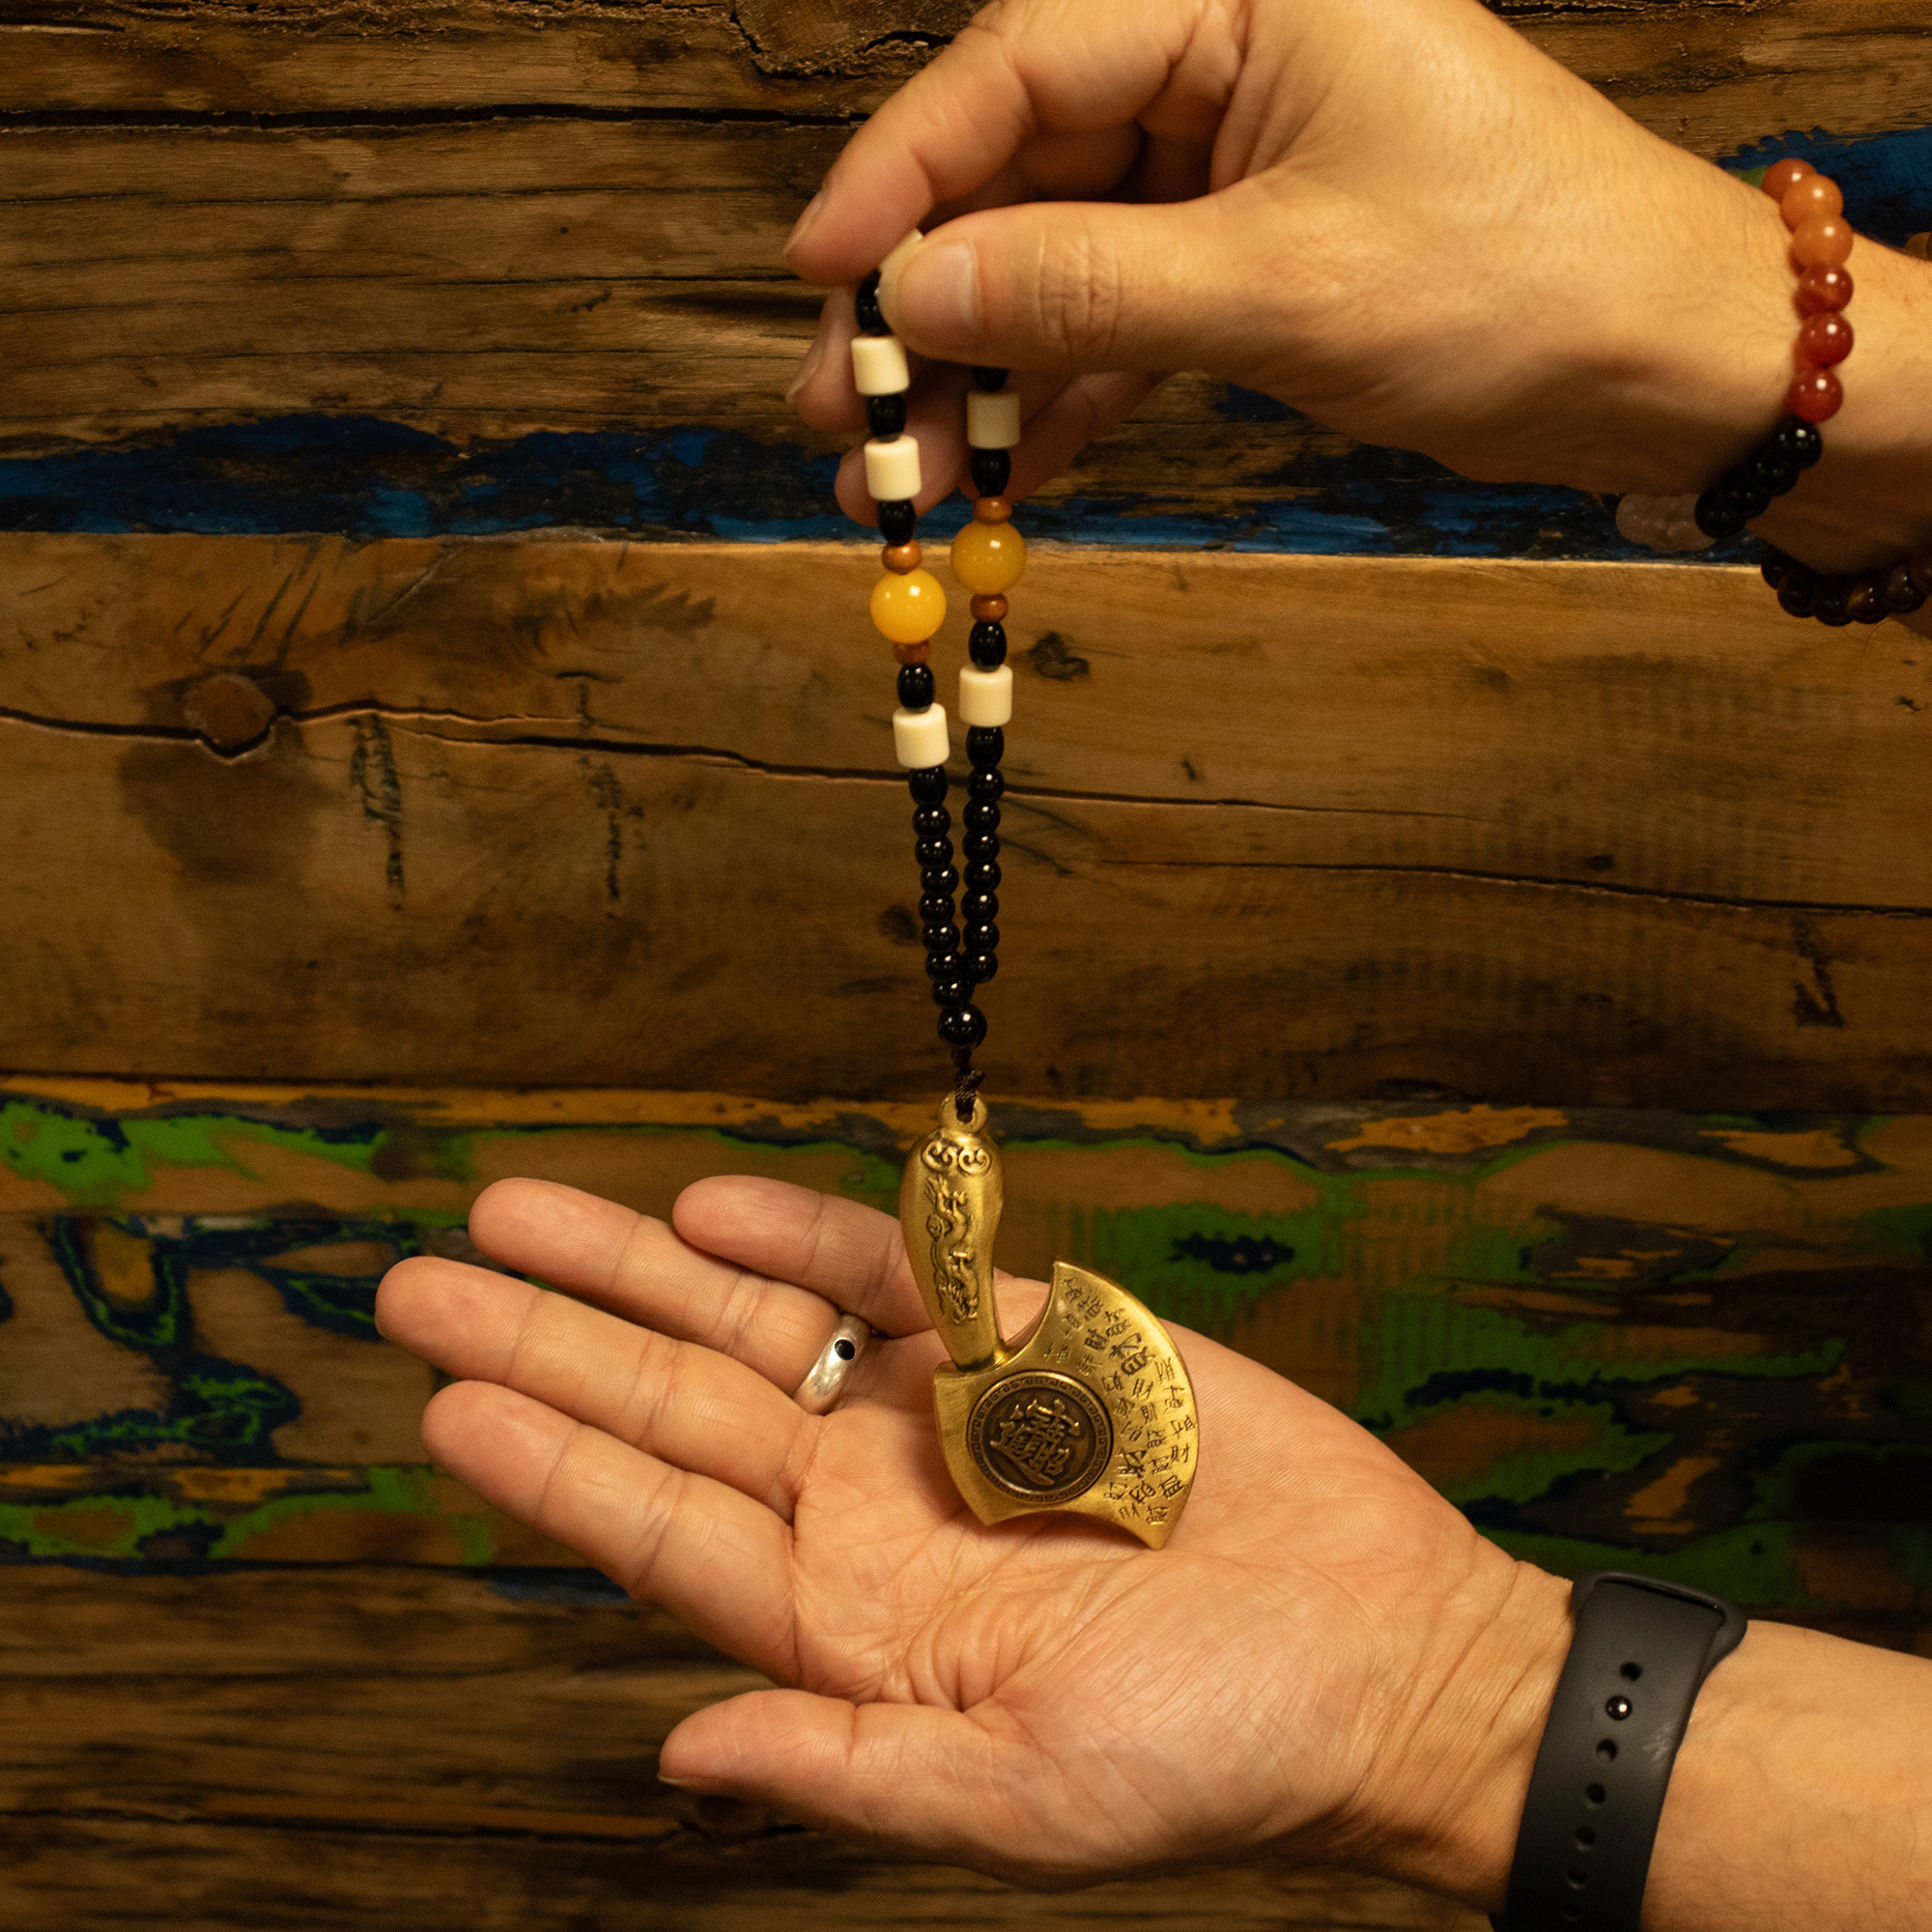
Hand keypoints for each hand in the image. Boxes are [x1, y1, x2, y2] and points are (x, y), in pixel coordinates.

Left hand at [375, 1173, 1563, 1896]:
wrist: (1382, 1650)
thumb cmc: (1219, 1751)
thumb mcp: (1026, 1797)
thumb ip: (846, 1764)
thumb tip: (677, 1747)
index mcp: (850, 1623)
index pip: (659, 1533)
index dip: (550, 1467)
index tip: (443, 1405)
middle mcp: (869, 1508)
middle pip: (671, 1406)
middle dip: (549, 1338)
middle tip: (420, 1280)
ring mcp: (941, 1416)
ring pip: (753, 1324)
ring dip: (638, 1267)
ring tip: (518, 1213)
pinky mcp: (1028, 1341)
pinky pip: (891, 1273)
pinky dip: (801, 1236)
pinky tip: (710, 1207)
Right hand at [784, 0, 1931, 573]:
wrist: (1670, 368)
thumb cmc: (1519, 280)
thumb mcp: (1281, 283)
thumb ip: (1081, 286)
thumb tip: (911, 298)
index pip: (1022, 61)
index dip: (903, 174)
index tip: (817, 272)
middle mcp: (1227, 58)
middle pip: (1021, 169)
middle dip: (930, 303)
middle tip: (842, 412)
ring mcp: (1235, 166)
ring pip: (1060, 259)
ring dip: (980, 376)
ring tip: (900, 480)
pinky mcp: (1251, 259)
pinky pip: (1121, 320)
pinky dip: (1063, 398)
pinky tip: (1001, 474)